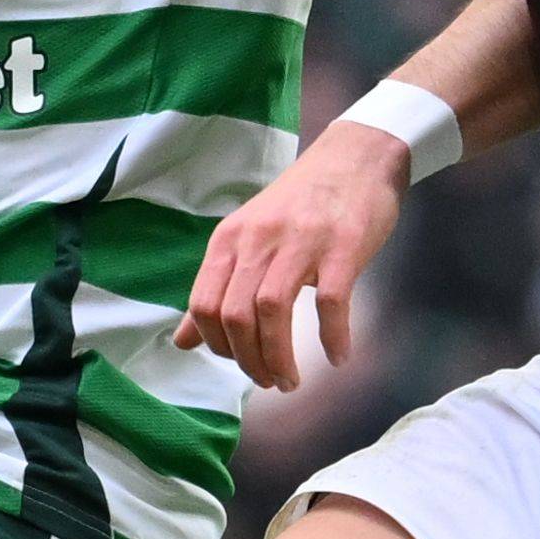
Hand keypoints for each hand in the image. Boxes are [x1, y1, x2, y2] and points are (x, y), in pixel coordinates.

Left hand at [172, 125, 411, 389]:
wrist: (357, 157)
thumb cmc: (302, 205)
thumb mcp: (249, 239)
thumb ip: (217, 288)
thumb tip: (183, 341)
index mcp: (230, 239)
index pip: (204, 305)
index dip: (216, 345)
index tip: (240, 362)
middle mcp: (259, 239)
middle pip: (236, 315)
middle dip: (248, 361)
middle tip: (269, 381)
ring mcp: (301, 241)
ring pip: (273, 312)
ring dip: (279, 357)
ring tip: (290, 380)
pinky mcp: (343, 247)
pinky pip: (331, 303)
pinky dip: (332, 338)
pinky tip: (338, 356)